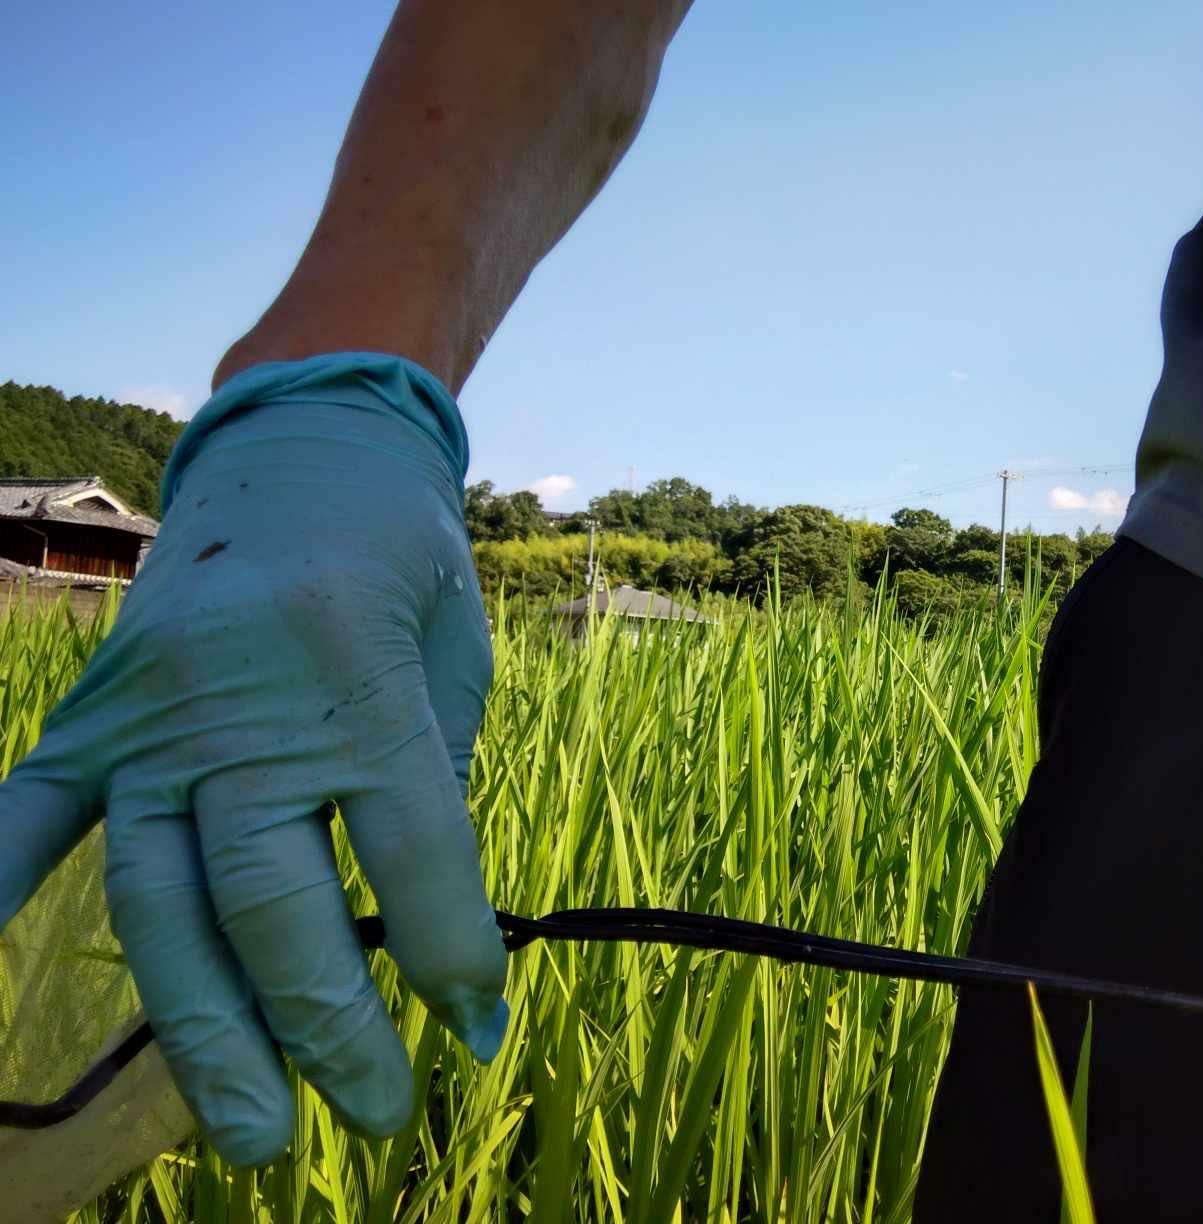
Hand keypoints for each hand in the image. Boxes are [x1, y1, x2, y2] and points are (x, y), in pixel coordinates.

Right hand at [0, 353, 508, 1164]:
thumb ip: (437, 781)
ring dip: (206, 1028)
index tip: (481, 1034)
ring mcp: (149, 713)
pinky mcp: (94, 719)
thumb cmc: (402, 558)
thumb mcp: (453, 652)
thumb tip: (424, 939)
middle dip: (332, 1024)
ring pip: (159, 900)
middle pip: (272, 897)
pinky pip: (29, 817)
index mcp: (352, 666)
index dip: (454, 950)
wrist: (304, 451)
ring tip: (255, 1133)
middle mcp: (237, 697)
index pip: (410, 846)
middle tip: (381, 1112)